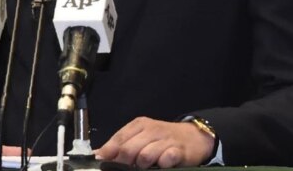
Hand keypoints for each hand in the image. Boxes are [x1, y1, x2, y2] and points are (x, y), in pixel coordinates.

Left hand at [95, 117, 214, 168]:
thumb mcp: (141, 136)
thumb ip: (121, 144)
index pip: (118, 138)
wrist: (194, 137)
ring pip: (144, 156)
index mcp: (139, 125)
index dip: (108, 153)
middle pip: (128, 149)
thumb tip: (98, 154)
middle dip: (124, 162)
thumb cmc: (163, 138)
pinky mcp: (178, 151)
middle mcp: (151, 130)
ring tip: (146, 166)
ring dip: (142, 165)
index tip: (102, 162)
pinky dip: (160, 165)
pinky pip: (165, 160)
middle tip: (128, 167)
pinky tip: (161, 165)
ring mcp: (165, 140)